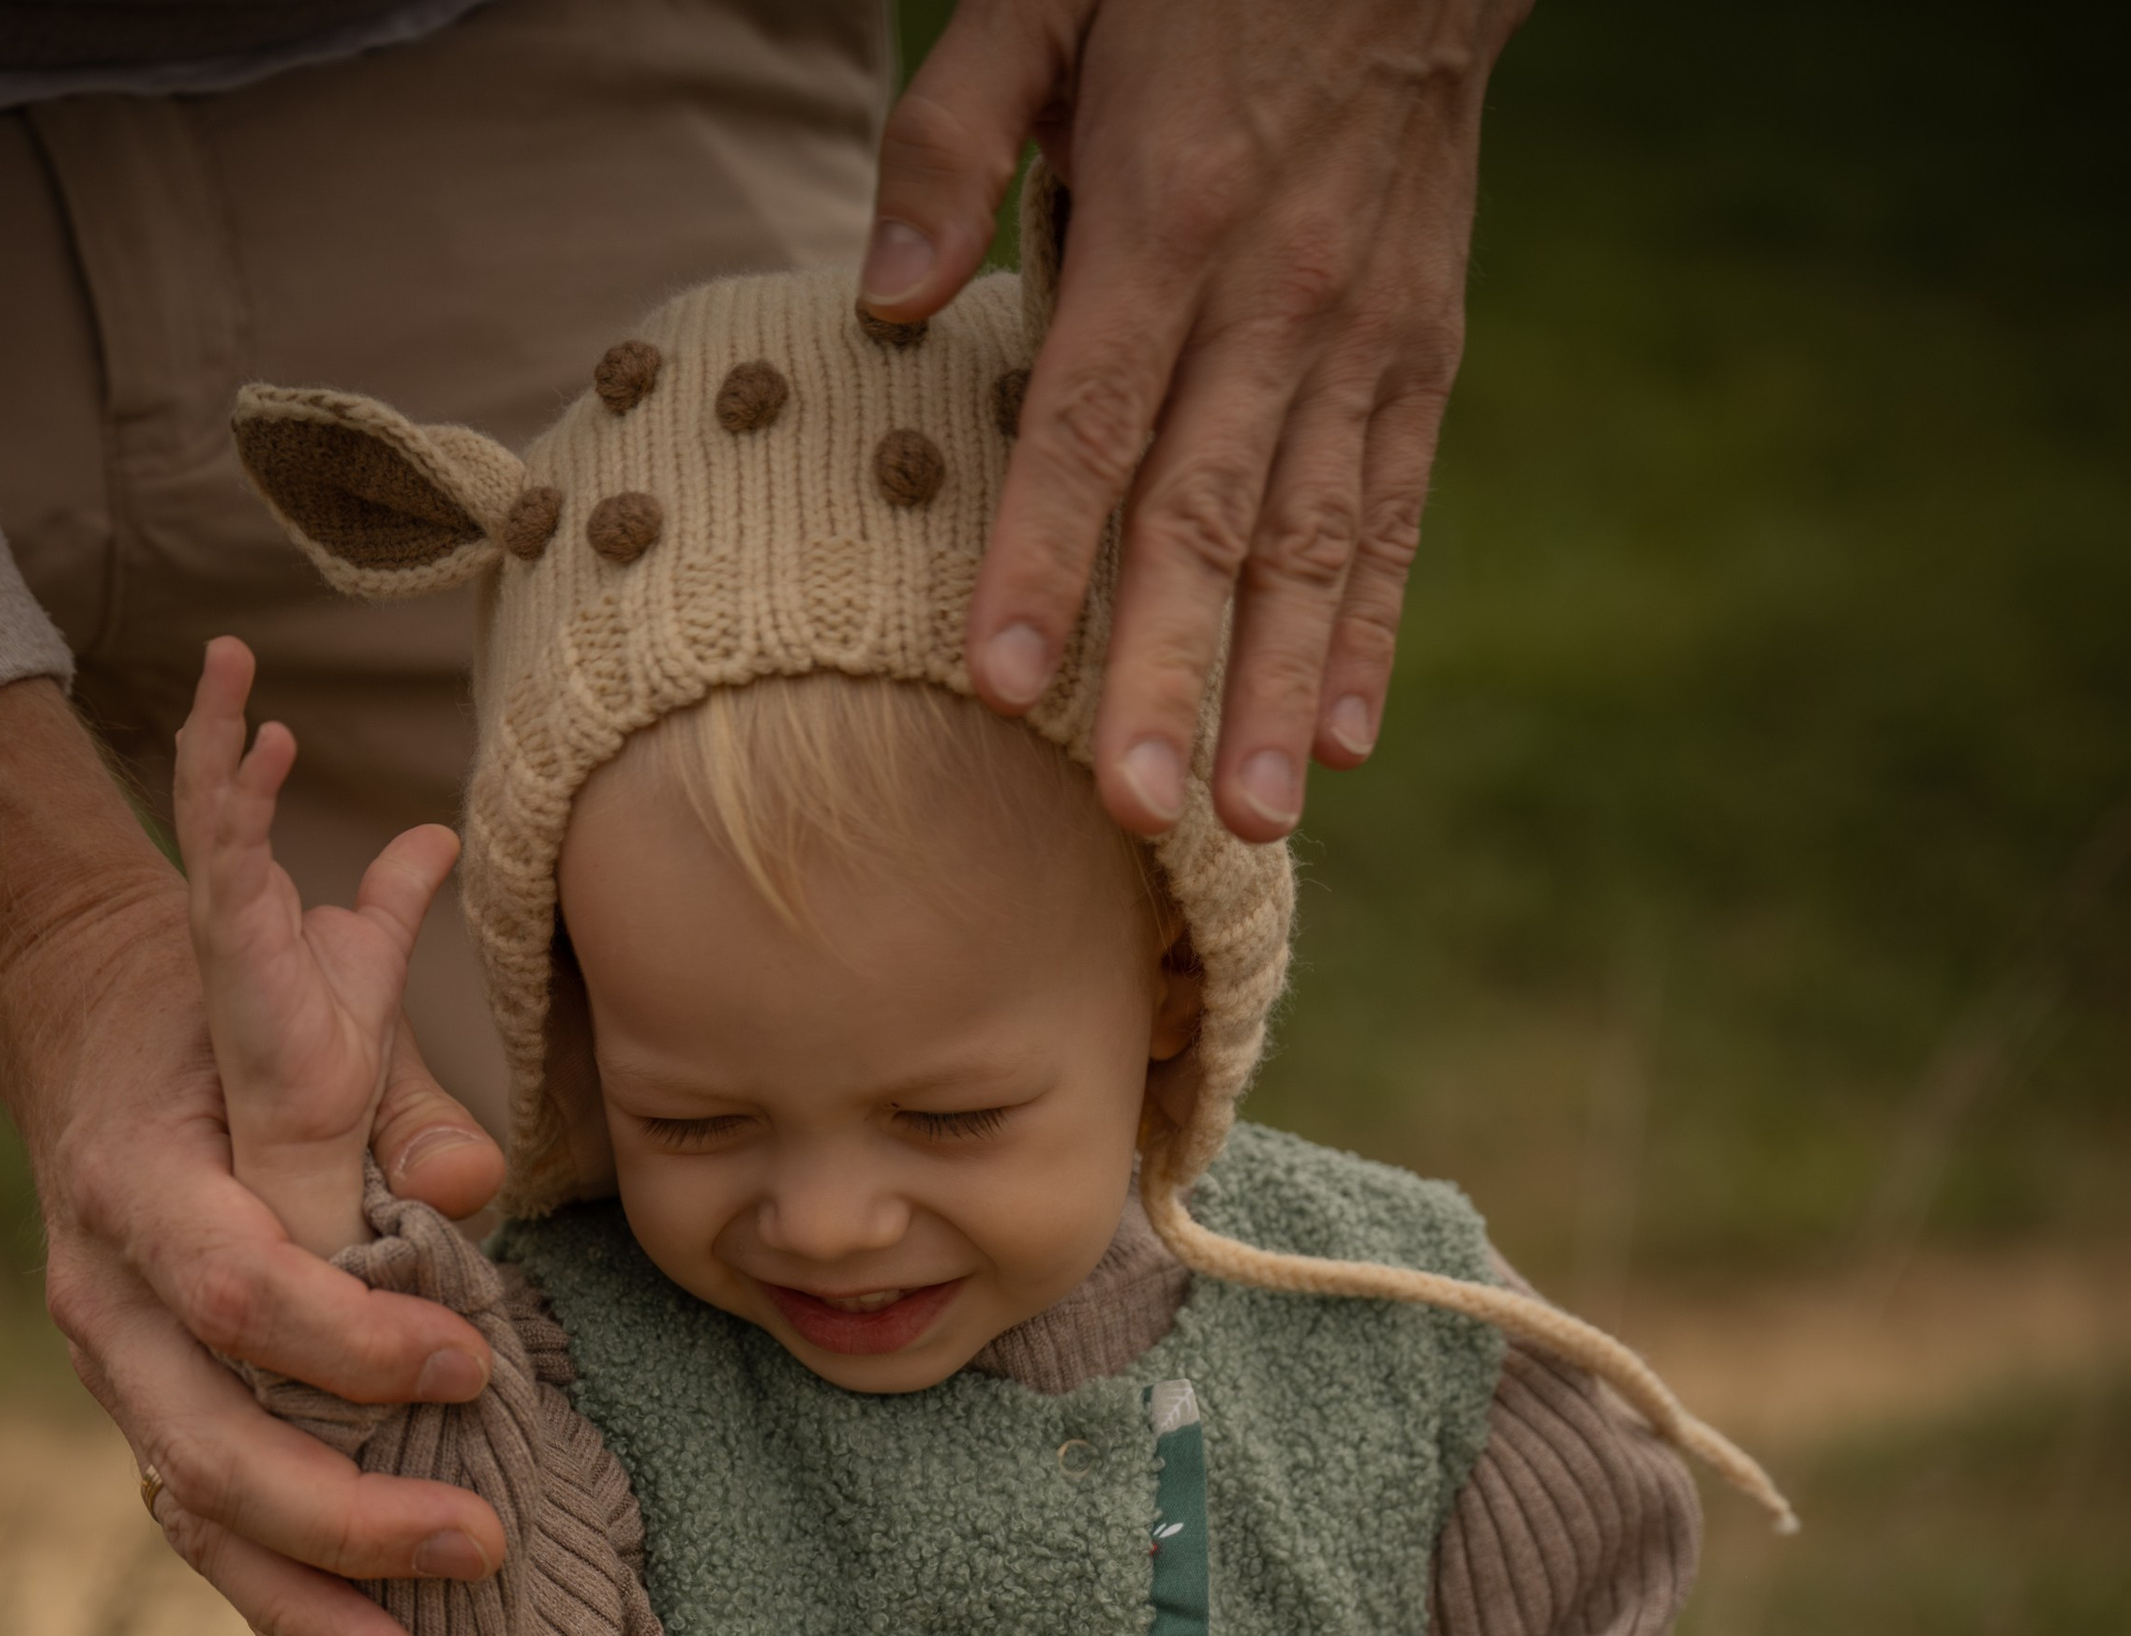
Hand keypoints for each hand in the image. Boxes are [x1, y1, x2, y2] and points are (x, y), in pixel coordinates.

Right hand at [0, 682, 508, 1635]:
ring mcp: (117, 1380)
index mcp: (137, 1187)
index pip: (238, 1287)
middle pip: (205, 1444)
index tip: (475, 1363)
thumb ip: (395, 1095)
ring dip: (301, 1614)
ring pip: (195, 1518)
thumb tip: (468, 1182)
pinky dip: (269, 1632)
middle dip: (342, 1516)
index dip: (353, 1341)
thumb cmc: (220, 1017)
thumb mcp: (296, 1005)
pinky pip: (203, 1542)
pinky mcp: (147, 1427)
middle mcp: (105, 1303)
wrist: (85, 1031)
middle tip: (481, 1549)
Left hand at [863, 0, 1529, 841]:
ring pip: (1309, 545)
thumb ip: (952, 139)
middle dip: (1169, 677)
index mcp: (1167, 218)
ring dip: (1275, 692)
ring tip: (1245, 823)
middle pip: (1205, 520)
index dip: (1045, 558)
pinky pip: (1391, 514)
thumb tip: (885, 299)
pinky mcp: (1422, 355)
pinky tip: (1339, 743)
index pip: (1088, 423)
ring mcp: (1360, 337)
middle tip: (1135, 813)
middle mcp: (1276, 299)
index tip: (1006, 687)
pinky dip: (1368, 631)